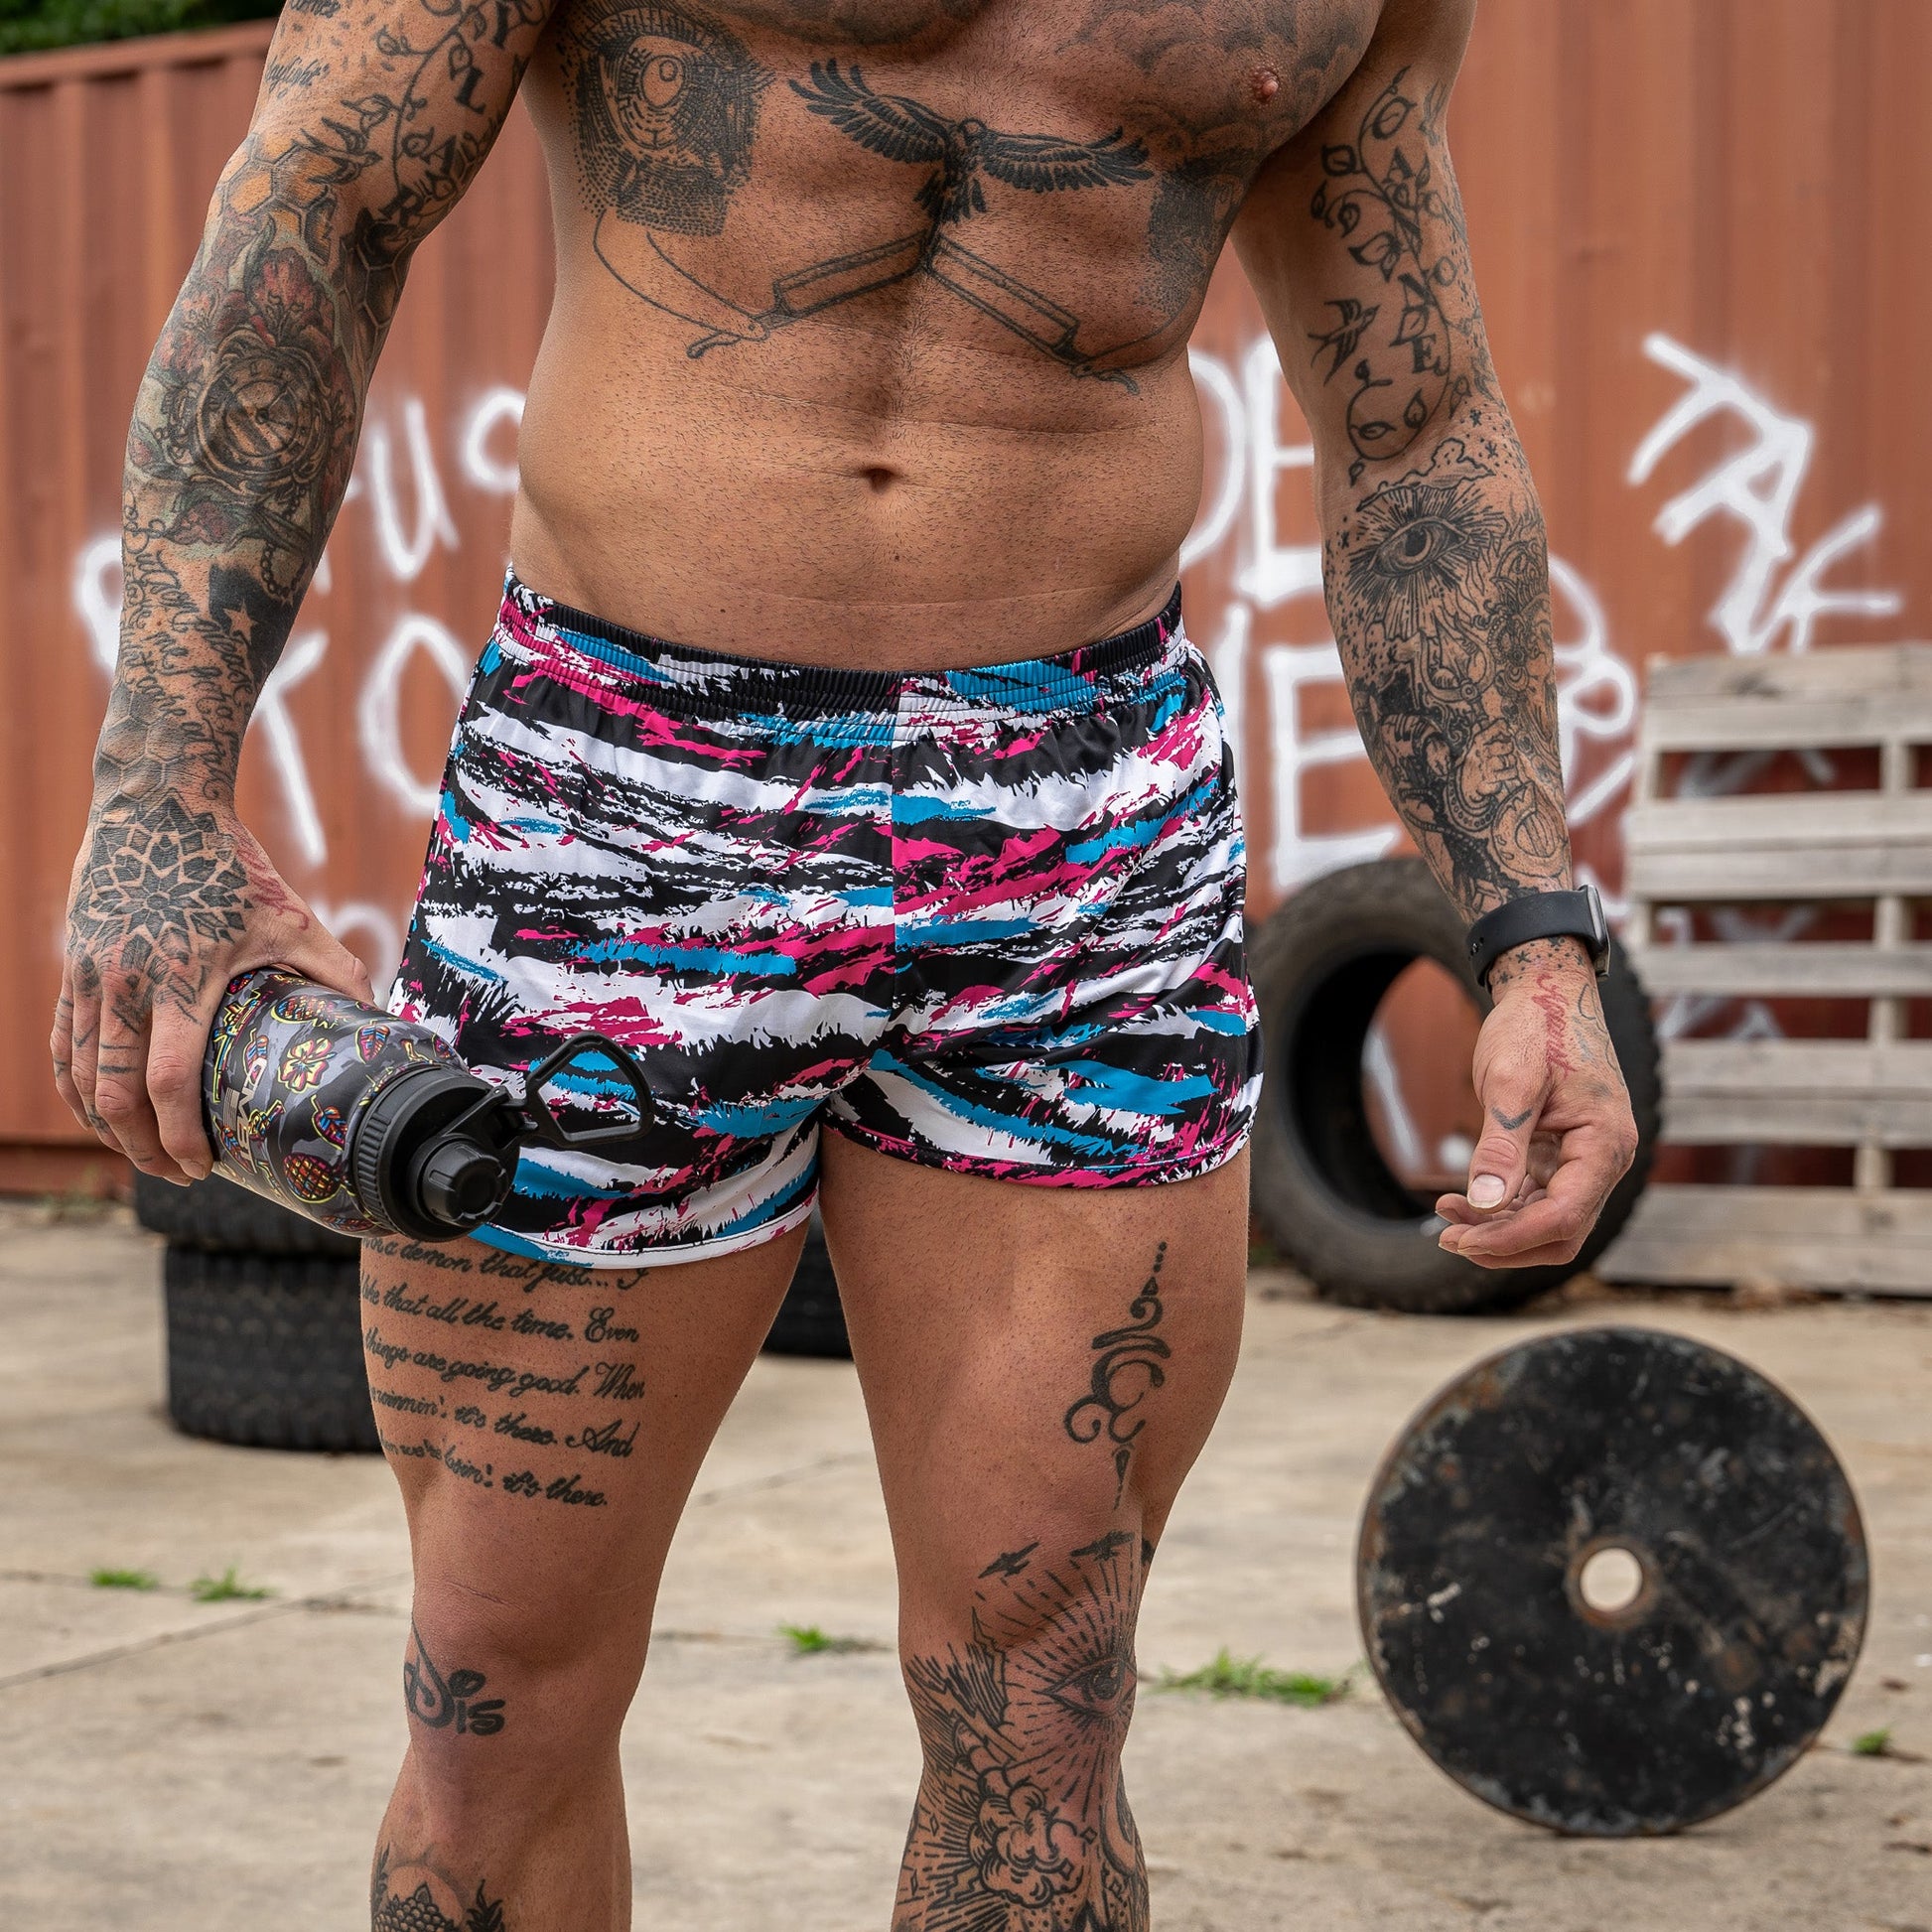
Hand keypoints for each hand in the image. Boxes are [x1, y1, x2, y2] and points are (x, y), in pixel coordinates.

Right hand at [52, 795, 373, 1184]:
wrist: (157, 806)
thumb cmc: (231, 865)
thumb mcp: (292, 917)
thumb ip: (337, 972)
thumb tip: (381, 1020)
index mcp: (183, 979)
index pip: (170, 1079)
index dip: (180, 1135)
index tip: (203, 1167)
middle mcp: (127, 984)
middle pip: (114, 1094)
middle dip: (141, 1148)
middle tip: (176, 1175)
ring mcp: (91, 978)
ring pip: (80, 1077)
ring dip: (106, 1127)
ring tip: (142, 1154)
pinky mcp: (72, 970)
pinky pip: (64, 1044)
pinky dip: (75, 1087)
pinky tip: (98, 1113)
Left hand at [1435, 938, 1638, 1268]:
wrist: (1547, 991)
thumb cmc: (1535, 1026)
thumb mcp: (1510, 1082)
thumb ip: (1501, 1145)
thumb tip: (1484, 1203)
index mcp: (1604, 1143)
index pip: (1565, 1216)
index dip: (1512, 1237)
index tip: (1460, 1239)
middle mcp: (1605, 1160)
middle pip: (1562, 1232)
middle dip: (1504, 1243)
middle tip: (1447, 1237)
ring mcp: (1587, 1160)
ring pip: (1549, 1222)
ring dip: (1499, 1228)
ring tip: (1446, 1212)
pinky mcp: (1565, 1155)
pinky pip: (1539, 1199)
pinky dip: (1503, 1208)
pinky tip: (1462, 1198)